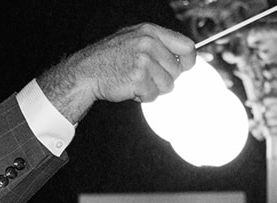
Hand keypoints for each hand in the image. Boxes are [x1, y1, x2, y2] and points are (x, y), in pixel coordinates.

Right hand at [38, 24, 194, 119]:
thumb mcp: (135, 40)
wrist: (89, 70)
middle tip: (146, 75)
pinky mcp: (139, 77)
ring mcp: (144, 59)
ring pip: (167, 85)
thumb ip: (159, 45)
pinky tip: (131, 86)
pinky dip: (144, 96)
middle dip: (164, 78)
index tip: (183, 68)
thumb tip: (182, 60)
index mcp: (150, 31)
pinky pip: (154, 95)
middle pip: (176, 71)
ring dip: (154, 88)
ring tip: (137, 79)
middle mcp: (149, 42)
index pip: (186, 46)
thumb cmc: (112, 57)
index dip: (188, 61)